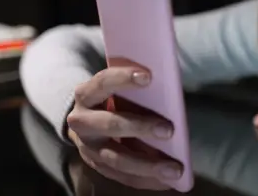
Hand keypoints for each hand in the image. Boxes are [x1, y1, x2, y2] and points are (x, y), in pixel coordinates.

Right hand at [66, 58, 182, 190]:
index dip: (123, 79)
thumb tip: (169, 92)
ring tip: (175, 169)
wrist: (83, 121)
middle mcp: (82, 122)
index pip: (102, 83)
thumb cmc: (110, 98)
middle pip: (110, 124)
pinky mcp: (97, 167)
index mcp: (86, 94)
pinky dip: (146, 180)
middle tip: (169, 130)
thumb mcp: (114, 87)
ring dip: (147, 165)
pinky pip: (122, 177)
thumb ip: (134, 89)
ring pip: (116, 158)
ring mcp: (88, 148)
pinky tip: (167, 181)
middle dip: (140, 127)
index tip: (149, 77)